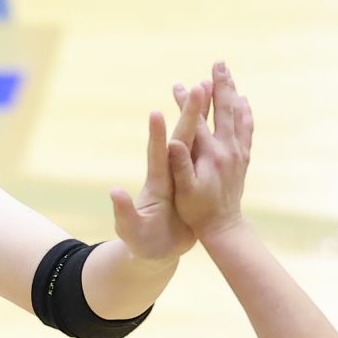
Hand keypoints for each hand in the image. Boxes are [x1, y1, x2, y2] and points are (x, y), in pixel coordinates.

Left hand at [111, 89, 204, 260]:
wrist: (153, 252)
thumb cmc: (140, 243)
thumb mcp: (131, 229)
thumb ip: (124, 212)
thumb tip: (114, 192)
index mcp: (156, 185)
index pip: (158, 156)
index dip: (158, 136)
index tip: (158, 112)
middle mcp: (168, 174)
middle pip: (180, 139)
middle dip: (189, 114)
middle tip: (199, 85)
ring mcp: (182, 177)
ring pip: (195, 142)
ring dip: (202, 117)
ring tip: (211, 89)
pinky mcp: (193, 183)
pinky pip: (205, 155)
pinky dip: (213, 137)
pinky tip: (223, 121)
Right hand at [167, 61, 252, 238]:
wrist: (223, 226)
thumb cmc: (197, 210)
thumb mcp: (184, 190)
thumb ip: (180, 165)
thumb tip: (174, 142)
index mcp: (210, 155)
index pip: (197, 121)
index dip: (188, 101)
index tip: (179, 84)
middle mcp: (228, 149)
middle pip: (224, 110)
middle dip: (219, 86)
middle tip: (217, 64)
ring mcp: (238, 152)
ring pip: (237, 115)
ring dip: (232, 93)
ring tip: (228, 74)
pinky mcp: (242, 158)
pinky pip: (246, 129)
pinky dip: (245, 112)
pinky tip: (243, 101)